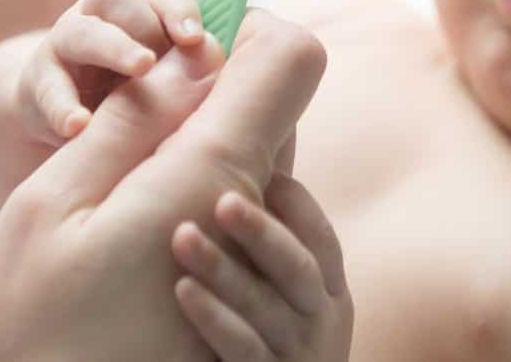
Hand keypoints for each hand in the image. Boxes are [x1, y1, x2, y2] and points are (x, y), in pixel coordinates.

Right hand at [0, 10, 326, 361]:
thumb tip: (193, 55)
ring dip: (196, 142)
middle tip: (125, 120)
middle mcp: (248, 212)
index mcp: (211, 174)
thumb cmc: (24, 317)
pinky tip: (130, 226)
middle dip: (211, 87)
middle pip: (271, 105)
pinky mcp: (235, 284)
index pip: (288, 59)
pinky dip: (192, 191)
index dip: (241, 32)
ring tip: (115, 186)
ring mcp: (247, 255)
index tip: (178, 47)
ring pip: (251, 153)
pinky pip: (232, 204)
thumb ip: (132, 120)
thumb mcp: (55, 200)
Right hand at [21, 0, 219, 145]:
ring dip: (112, 48)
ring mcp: (67, 47)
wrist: (69, 125)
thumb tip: (235, 78)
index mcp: (144, 17)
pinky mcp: (38, 83)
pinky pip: (47, 87)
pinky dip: (62, 106)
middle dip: (141, 23)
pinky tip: (77, 127)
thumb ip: (196, 77)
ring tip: (137, 71)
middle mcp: (104, 20)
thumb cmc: (137, 102)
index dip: (180, 11)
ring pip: (82, 32)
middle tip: (156, 58)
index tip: (195, 39)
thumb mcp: (170, 87)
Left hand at [173, 176, 352, 361]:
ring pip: (267, 308)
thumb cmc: (266, 340)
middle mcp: (322, 323)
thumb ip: (268, 244)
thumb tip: (254, 168)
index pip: (321, 240)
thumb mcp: (281, 296)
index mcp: (329, 293)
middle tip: (220, 198)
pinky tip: (182, 291)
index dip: (295, 204)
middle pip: (298, 268)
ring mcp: (297, 356)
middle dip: (260, 231)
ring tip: (182, 236)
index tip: (261, 171)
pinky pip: (242, 350)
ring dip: (225, 269)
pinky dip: (214, 320)